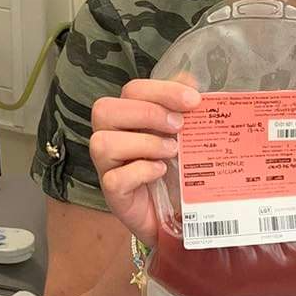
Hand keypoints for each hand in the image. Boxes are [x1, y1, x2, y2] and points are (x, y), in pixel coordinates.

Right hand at [90, 77, 199, 245]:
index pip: (132, 90)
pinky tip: (161, 171)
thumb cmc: (177, 169)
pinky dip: (141, 171)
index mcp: (128, 117)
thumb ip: (184, 107)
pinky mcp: (113, 194)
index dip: (161, 90)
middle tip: (178, 126)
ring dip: (144, 143)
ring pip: (102, 143)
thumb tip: (191, 81)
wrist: (180, 214)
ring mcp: (108, 167)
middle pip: (105, 109)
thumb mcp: (185, 135)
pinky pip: (114, 178)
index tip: (193, 100)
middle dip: (147, 113)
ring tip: (172, 151)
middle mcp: (111, 136)